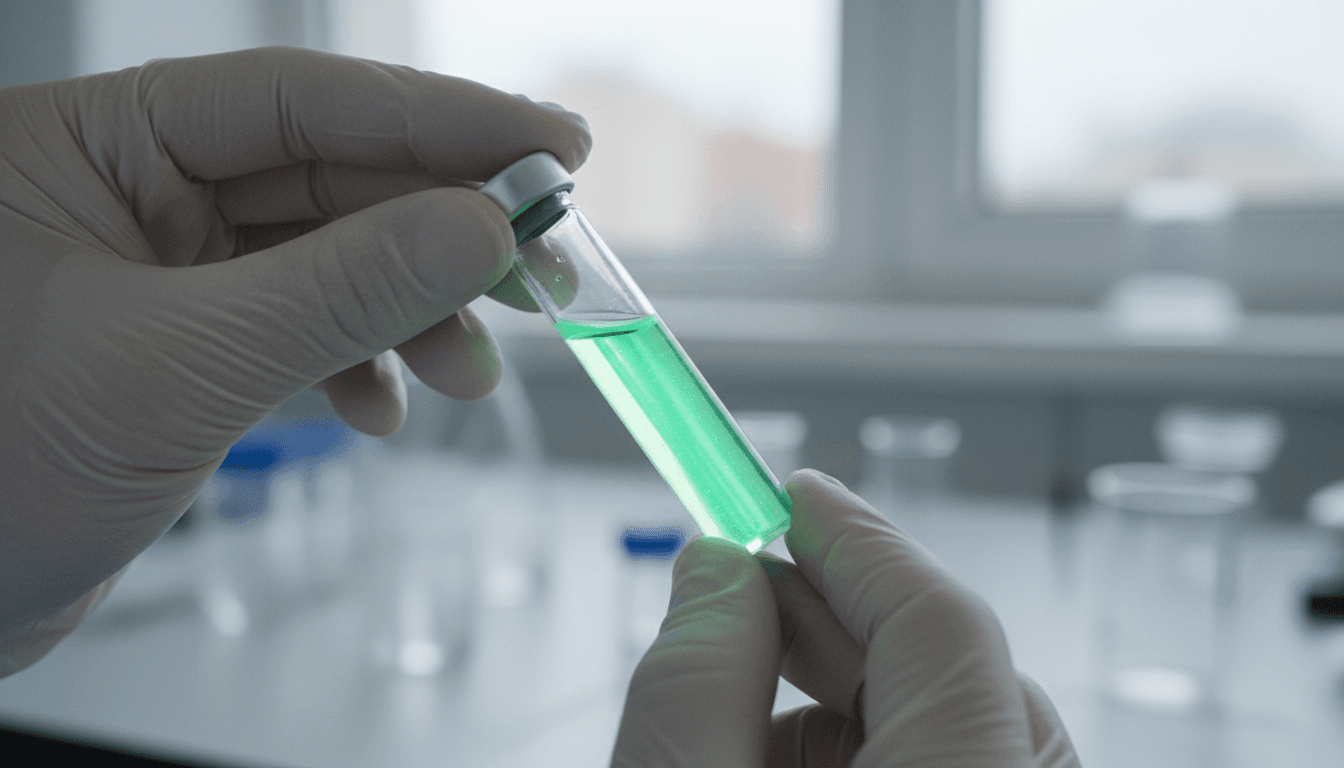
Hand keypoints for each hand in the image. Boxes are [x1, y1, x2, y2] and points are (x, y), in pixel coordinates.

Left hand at [0, 47, 588, 673]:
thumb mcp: (179, 368)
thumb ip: (339, 290)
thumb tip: (482, 228)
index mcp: (89, 144)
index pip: (295, 101)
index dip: (438, 119)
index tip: (549, 148)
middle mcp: (127, 190)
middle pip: (329, 178)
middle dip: (443, 231)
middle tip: (545, 266)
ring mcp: (160, 269)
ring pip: (328, 259)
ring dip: (414, 311)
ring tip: (473, 371)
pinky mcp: (185, 344)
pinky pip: (301, 327)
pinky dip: (358, 364)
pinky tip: (382, 409)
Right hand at [611, 470, 1079, 766]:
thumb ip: (696, 680)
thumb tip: (718, 569)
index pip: (942, 623)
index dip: (859, 543)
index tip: (788, 497)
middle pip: (958, 675)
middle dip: (842, 627)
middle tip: (743, 604)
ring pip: (958, 730)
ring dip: (852, 705)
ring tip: (742, 733)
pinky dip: (880, 755)